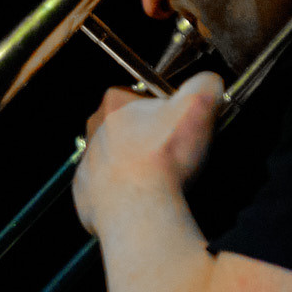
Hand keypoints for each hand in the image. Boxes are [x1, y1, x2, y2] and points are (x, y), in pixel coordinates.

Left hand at [72, 69, 221, 234]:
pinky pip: (104, 189)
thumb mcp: (199, 105)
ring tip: (158, 177)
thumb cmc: (164, 156)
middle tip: (170, 151)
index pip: (138, 94)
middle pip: (124, 127)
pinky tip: (141, 197)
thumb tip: (208, 82)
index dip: (162, 108)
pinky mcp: (84, 195)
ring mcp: (86, 165)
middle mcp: (92, 131)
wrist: (140, 209)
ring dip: (133, 165)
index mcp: (114, 104)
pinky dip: (122, 193)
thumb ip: (205, 84)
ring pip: (113, 158)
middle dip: (145, 136)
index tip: (176, 124)